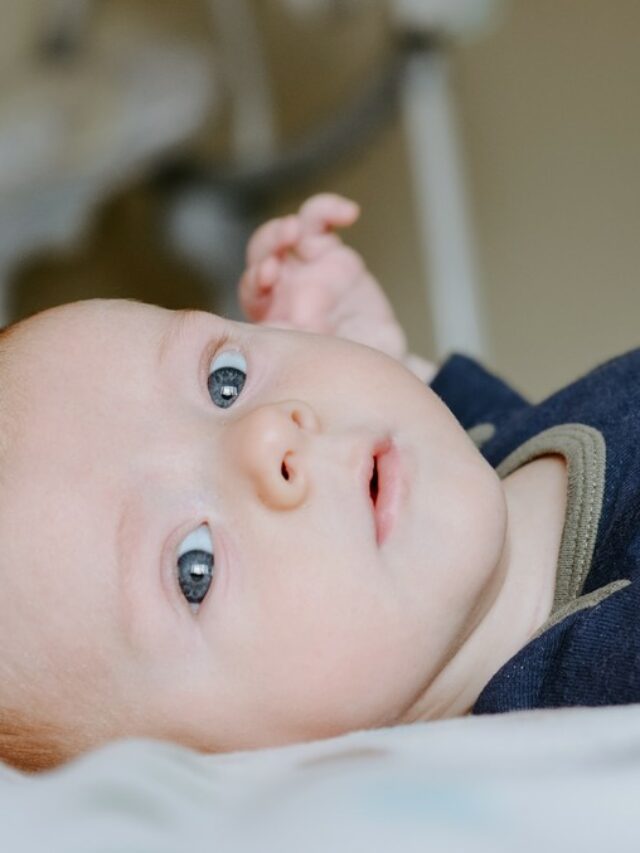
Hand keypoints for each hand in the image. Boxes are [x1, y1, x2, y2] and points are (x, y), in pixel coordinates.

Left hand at [239, 193, 407, 360]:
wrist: (374, 358)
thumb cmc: (338, 365)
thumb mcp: (320, 360)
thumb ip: (303, 345)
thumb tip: (291, 334)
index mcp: (269, 314)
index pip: (252, 290)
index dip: (256, 280)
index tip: (269, 275)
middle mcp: (282, 286)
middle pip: (263, 252)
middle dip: (269, 244)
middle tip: (284, 242)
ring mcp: (305, 266)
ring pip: (288, 231)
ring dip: (289, 226)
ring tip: (298, 230)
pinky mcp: (330, 252)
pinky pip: (321, 221)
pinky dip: (330, 210)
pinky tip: (349, 213)